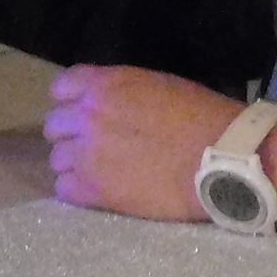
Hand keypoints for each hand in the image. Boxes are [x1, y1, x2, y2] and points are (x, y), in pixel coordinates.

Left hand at [42, 66, 242, 221]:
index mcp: (107, 84)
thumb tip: (113, 106)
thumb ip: (125, 93)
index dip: (72, 102)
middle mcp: (89, 115)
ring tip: (101, 173)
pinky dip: (78, 191)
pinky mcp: (93, 189)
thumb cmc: (202, 117)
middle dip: (72, 135)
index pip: (62, 88)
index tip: (85, 114)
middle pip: (54, 125)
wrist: (222, 159)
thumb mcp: (159, 85)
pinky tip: (101, 192)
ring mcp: (87, 153)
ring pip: (57, 160)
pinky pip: (64, 189)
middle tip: (96, 147)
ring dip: (75, 165)